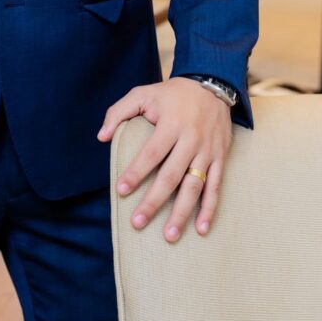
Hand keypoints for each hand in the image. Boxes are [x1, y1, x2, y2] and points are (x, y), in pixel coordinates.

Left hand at [97, 77, 232, 241]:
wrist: (211, 85)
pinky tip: (201, 229)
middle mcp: (191, 140)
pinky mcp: (220, 158)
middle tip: (137, 222)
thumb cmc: (171, 93)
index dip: (136, 172)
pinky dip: (210, 209)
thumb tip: (101, 137)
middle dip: (153, 201)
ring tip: (169, 236)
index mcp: (171, 124)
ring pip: (194, 187)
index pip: (151, 153)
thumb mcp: (143, 93)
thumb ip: (119, 112)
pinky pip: (216, 187)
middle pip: (171, 176)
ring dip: (182, 213)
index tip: (121, 190)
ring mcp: (207, 152)